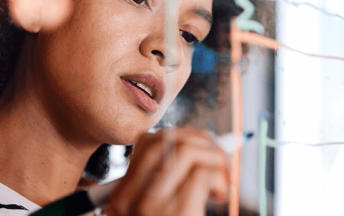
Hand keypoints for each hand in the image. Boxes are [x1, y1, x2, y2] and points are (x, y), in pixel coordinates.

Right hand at [108, 128, 229, 215]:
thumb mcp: (155, 209)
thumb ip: (164, 181)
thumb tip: (196, 147)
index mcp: (123, 194)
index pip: (148, 143)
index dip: (180, 135)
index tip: (200, 144)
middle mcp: (131, 197)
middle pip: (167, 140)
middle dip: (201, 141)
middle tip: (218, 158)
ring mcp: (152, 204)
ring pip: (187, 151)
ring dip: (214, 158)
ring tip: (221, 178)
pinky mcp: (177, 212)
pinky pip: (202, 173)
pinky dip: (219, 177)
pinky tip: (219, 192)